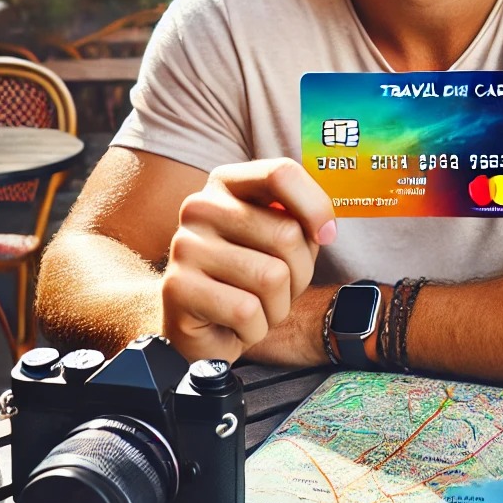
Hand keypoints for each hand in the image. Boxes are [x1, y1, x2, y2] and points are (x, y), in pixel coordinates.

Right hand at [160, 158, 335, 362]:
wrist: (204, 328)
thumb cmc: (251, 278)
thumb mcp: (282, 239)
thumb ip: (304, 220)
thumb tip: (325, 230)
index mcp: (227, 183)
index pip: (281, 173)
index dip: (316, 207)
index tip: (326, 236)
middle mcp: (201, 207)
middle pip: (286, 234)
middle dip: (300, 274)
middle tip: (279, 289)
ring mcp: (185, 246)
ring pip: (272, 277)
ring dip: (278, 306)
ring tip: (257, 307)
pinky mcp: (176, 288)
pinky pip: (246, 311)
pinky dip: (256, 327)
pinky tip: (238, 325)